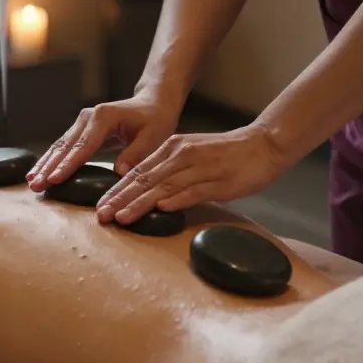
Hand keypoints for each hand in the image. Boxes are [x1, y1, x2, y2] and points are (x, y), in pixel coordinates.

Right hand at [27, 93, 179, 190]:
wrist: (152, 103)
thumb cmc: (155, 120)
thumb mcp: (153, 137)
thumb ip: (135, 154)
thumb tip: (118, 173)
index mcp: (104, 117)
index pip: (83, 145)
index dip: (68, 164)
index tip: (54, 179)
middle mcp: (88, 117)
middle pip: (65, 145)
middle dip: (49, 166)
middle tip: (35, 185)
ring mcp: (82, 121)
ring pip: (59, 145)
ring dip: (45, 164)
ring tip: (31, 181)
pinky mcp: (80, 129)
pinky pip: (63, 146)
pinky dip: (51, 159)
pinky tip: (39, 171)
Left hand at [95, 123, 289, 223]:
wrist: (263, 144)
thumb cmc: (226, 154)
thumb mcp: (191, 155)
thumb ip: (170, 171)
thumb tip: (148, 193)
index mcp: (172, 148)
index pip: (137, 172)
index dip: (117, 190)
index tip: (99, 206)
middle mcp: (181, 155)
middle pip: (145, 180)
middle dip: (120, 199)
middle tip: (101, 216)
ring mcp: (199, 167)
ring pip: (163, 187)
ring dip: (140, 203)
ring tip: (122, 217)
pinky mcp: (219, 180)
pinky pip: (194, 191)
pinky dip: (177, 200)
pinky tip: (161, 209)